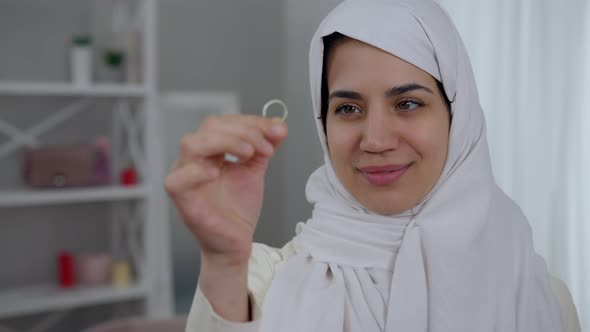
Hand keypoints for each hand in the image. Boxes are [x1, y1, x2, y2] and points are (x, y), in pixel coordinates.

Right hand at [165, 114, 287, 266]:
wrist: (236, 243)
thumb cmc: (238, 209)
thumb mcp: (254, 171)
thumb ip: (264, 148)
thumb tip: (280, 125)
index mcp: (209, 150)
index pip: (224, 122)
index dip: (251, 122)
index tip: (277, 131)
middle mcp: (193, 159)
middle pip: (209, 127)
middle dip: (243, 131)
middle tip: (265, 146)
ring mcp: (185, 178)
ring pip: (191, 144)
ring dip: (225, 142)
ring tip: (249, 153)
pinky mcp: (183, 200)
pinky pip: (177, 180)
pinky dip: (195, 172)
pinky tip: (216, 172)